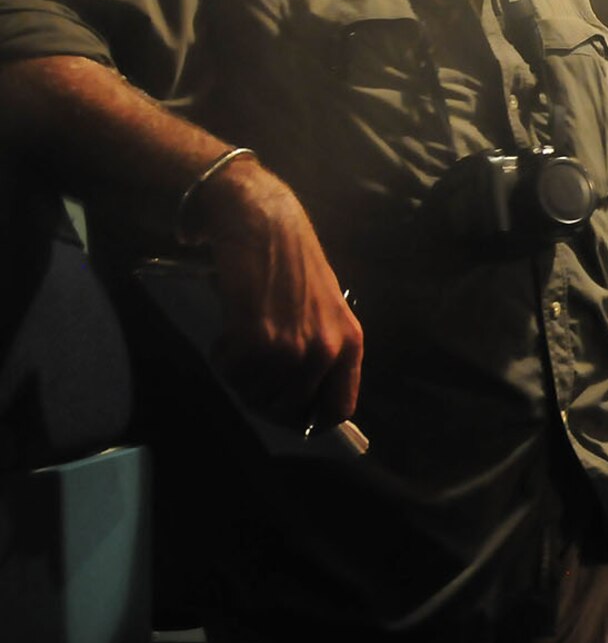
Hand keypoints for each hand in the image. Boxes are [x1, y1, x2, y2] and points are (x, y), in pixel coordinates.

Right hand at [197, 158, 363, 430]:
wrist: (262, 222)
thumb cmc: (289, 262)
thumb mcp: (323, 308)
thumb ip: (318, 349)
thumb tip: (297, 399)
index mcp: (350, 342)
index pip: (338, 409)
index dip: (309, 420)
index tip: (287, 415)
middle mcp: (327, 350)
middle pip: (288, 409)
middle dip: (261, 397)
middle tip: (248, 369)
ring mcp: (292, 348)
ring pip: (255, 394)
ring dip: (238, 376)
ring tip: (238, 343)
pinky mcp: (257, 340)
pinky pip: (231, 373)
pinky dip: (221, 358)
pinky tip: (226, 331)